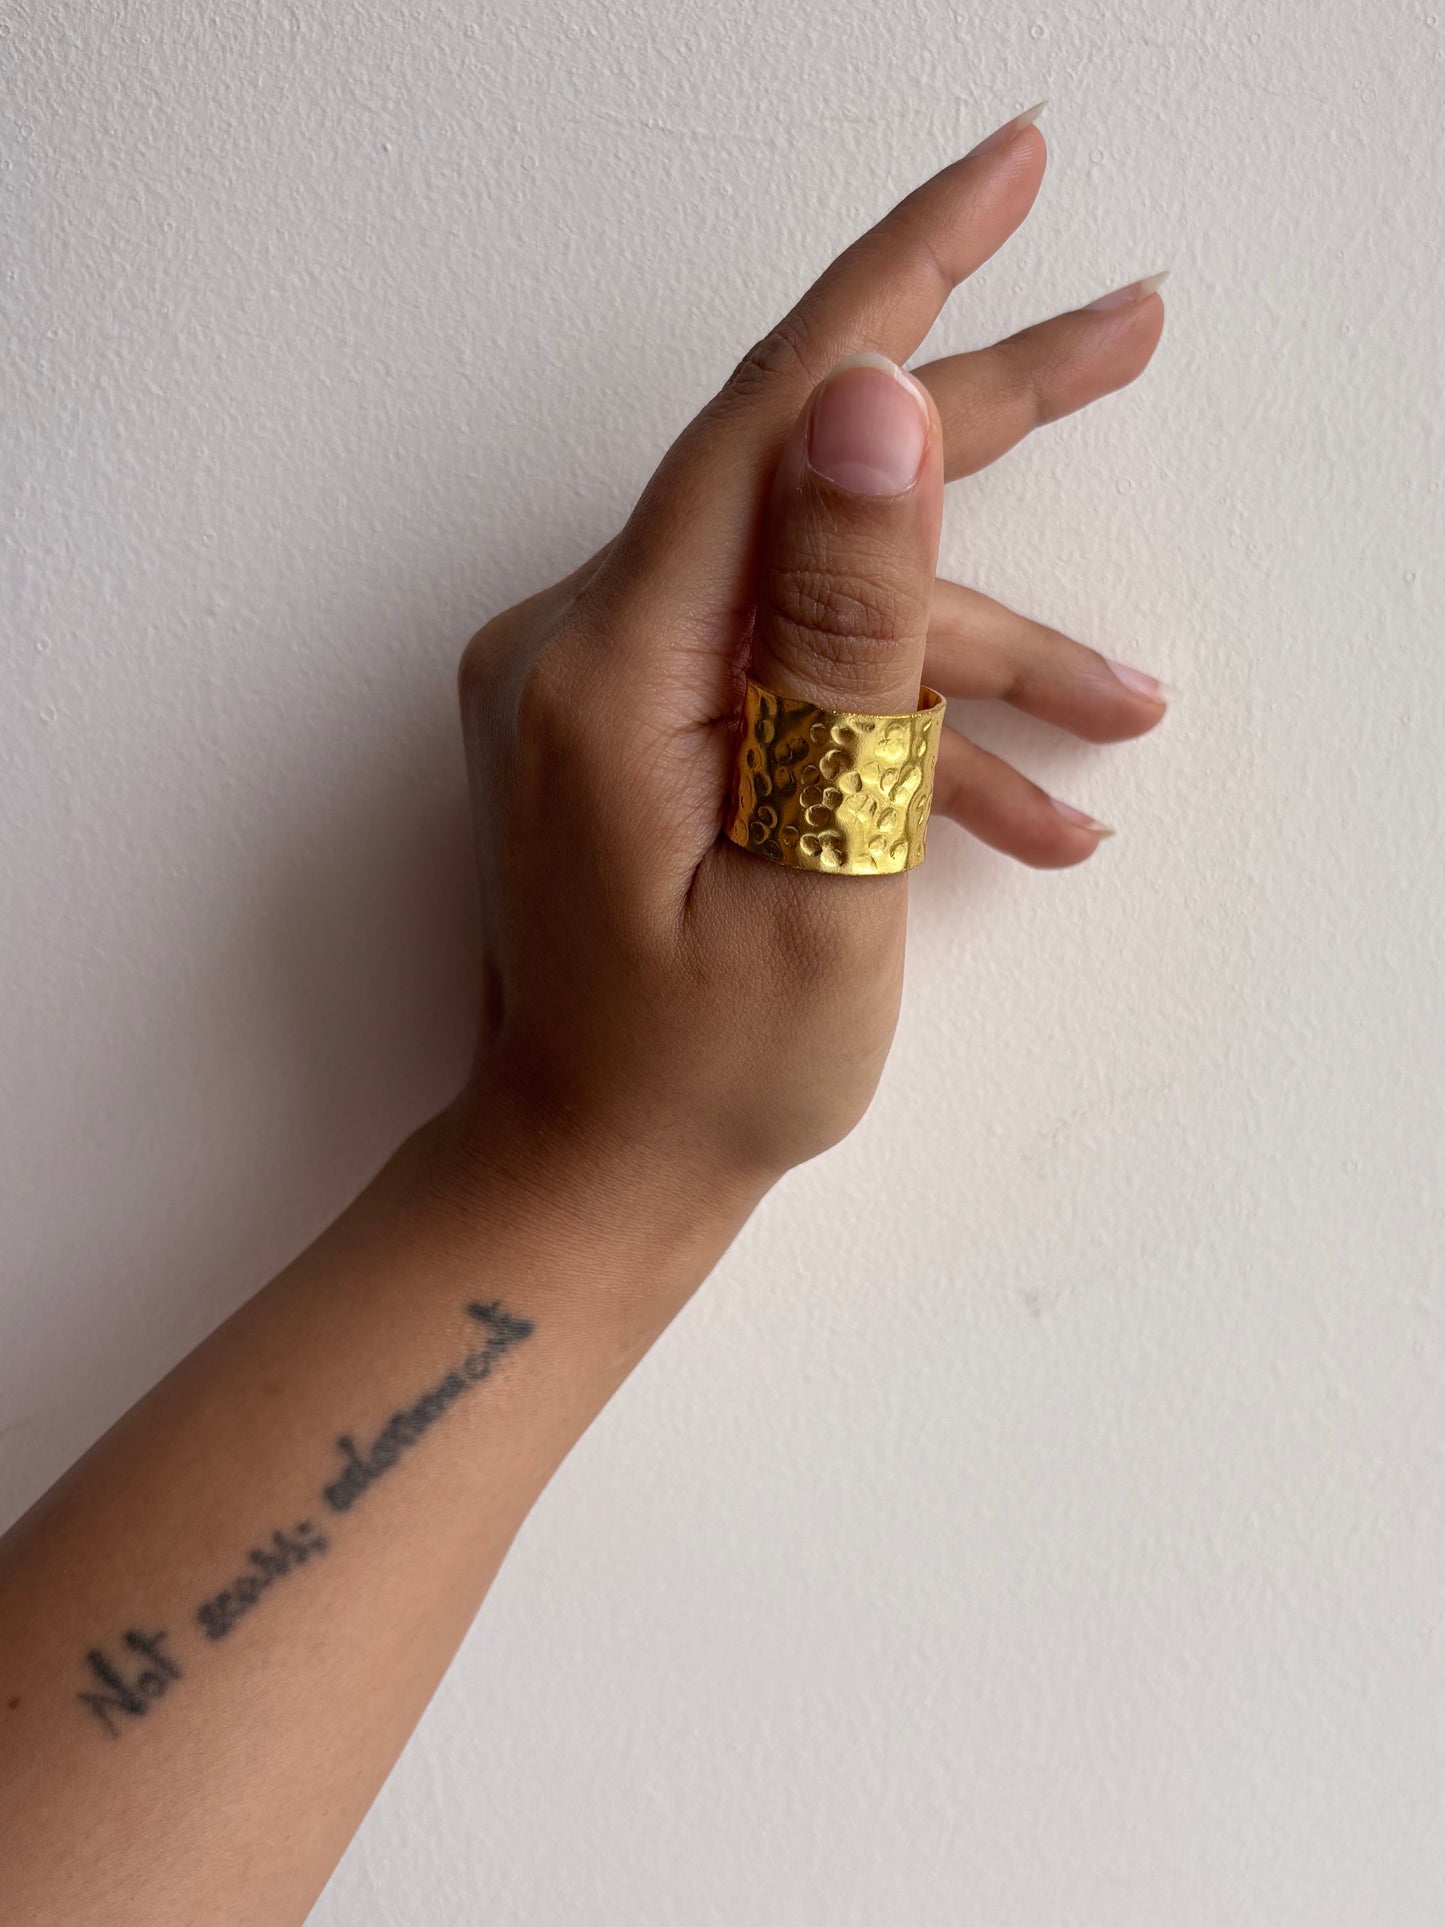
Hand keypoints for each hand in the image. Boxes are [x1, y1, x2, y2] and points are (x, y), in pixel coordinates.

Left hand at [453, 106, 1167, 1198]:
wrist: (594, 1171)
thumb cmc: (702, 1073)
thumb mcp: (819, 869)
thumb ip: (844, 635)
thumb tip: (869, 406)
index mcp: (610, 668)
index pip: (770, 412)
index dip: (903, 279)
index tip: (1015, 173)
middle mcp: (583, 641)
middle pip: (806, 471)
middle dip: (984, 413)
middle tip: (1130, 328)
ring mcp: (604, 678)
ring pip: (820, 594)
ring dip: (975, 651)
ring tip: (1120, 718)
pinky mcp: (632, 717)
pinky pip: (781, 668)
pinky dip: (893, 719)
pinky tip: (1019, 802)